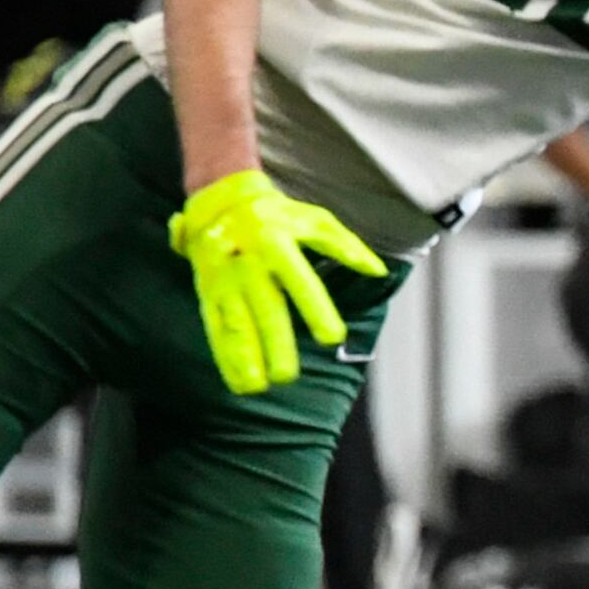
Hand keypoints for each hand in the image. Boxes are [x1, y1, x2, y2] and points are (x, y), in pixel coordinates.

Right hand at [167, 169, 386, 395]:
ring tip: (256, 387)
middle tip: (288, 376)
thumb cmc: (278, 214)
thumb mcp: (314, 219)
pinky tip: (237, 381)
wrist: (220, 201)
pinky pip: (215, 327)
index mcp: (277, 243)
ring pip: (235, 322)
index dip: (316, 309)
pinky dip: (225, 356)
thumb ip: (346, 246)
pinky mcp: (209, 293)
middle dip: (274, 344)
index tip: (332, 338)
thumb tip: (378, 271)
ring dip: (243, 356)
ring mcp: (225, 280)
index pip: (300, 281)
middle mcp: (248, 263)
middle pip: (265, 308)